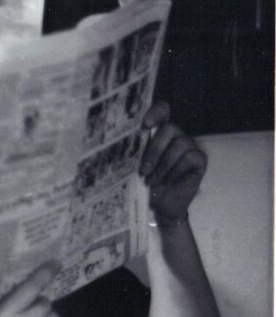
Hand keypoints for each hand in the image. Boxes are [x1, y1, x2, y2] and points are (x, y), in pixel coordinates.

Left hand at [140, 101, 207, 226]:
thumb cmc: (145, 183)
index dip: (156, 112)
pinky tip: (168, 180)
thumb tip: (117, 143)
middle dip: (154, 150)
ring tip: (152, 180)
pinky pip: (191, 157)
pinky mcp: (200, 160)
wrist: (160, 205)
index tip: (145, 125)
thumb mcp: (134, 165)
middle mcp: (175, 136)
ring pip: (180, 143)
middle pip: (170, 128)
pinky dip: (176, 170)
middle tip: (143, 170)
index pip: (163, 110)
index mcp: (158, 133)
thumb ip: (133, 150)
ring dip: (163, 165)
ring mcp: (189, 147)